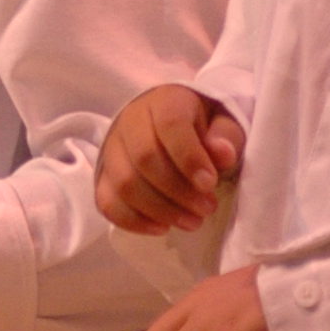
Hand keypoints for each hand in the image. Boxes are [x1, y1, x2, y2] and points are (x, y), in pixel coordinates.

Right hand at [98, 84, 243, 232]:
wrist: (168, 127)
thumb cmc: (201, 128)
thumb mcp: (222, 123)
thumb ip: (226, 136)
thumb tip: (222, 153)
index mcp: (164, 102)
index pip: (169, 125)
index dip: (189, 157)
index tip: (210, 184)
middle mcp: (130, 122)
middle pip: (144, 158)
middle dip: (178, 191)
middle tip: (207, 208)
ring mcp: (111, 149)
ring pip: (125, 183)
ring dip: (160, 210)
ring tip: (192, 222)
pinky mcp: (103, 176)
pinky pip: (107, 202)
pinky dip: (133, 221)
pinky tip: (161, 228)